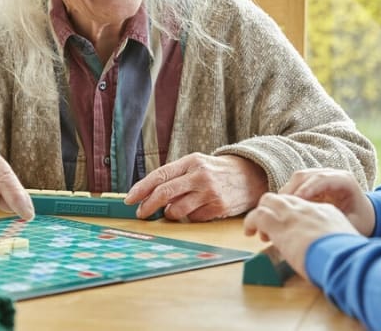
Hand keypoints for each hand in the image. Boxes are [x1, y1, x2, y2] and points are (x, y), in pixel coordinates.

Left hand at [124, 154, 267, 220]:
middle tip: (140, 213)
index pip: (160, 175)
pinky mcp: (218, 208)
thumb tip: (148, 195)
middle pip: (164, 193)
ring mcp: (210, 192)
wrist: (251, 176)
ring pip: (177, 210)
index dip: (141, 188)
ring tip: (175, 210)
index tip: (129, 199)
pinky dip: (190, 217)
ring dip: (170, 214)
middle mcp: (200, 175)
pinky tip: (197, 210)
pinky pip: (193, 218)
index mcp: (191, 161)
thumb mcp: (197, 165)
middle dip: (147, 205)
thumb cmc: (217, 171)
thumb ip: (175, 176)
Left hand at [243, 193, 359, 277]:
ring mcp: (293, 214)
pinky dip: (250, 221)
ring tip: (253, 229)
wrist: (344, 256)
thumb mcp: (345, 242)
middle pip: (284, 197)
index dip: (291, 214)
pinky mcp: (279, 224)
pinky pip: (258, 215)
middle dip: (272, 208)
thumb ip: (334, 240)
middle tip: (267, 226)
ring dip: (259, 214)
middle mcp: (307, 208)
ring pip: (268, 200)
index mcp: (325, 212)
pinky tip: (249, 231)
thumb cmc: (348, 256)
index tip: (286, 227)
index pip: (302, 205)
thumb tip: (329, 251)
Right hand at [280, 168, 375, 234]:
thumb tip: (318, 229)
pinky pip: (295, 187)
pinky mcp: (311, 184)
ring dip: (285, 194)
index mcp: (344, 180)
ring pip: (296, 180)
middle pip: (304, 176)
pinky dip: (286, 197)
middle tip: (279, 208)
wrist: (365, 216)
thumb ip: (337, 223)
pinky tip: (280, 211)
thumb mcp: (354, 223)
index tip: (296, 202)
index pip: (322, 178)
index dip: (307, 188)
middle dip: (291, 191)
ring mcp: (319, 177)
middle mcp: (330, 174)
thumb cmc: (362, 221)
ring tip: (277, 211)